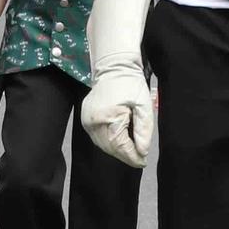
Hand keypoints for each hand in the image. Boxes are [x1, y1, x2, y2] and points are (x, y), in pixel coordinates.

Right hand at [81, 0, 155, 166]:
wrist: (113, 67)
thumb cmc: (131, 84)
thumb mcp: (144, 106)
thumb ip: (144, 130)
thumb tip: (142, 152)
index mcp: (108, 117)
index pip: (121, 146)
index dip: (133, 156)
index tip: (143, 161)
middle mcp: (93, 121)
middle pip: (110, 148)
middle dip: (126, 155)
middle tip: (139, 159)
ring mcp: (86, 121)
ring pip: (103, 145)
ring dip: (117, 151)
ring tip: (132, 152)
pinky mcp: (85, 119)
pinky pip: (98, 138)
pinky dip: (109, 143)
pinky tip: (120, 142)